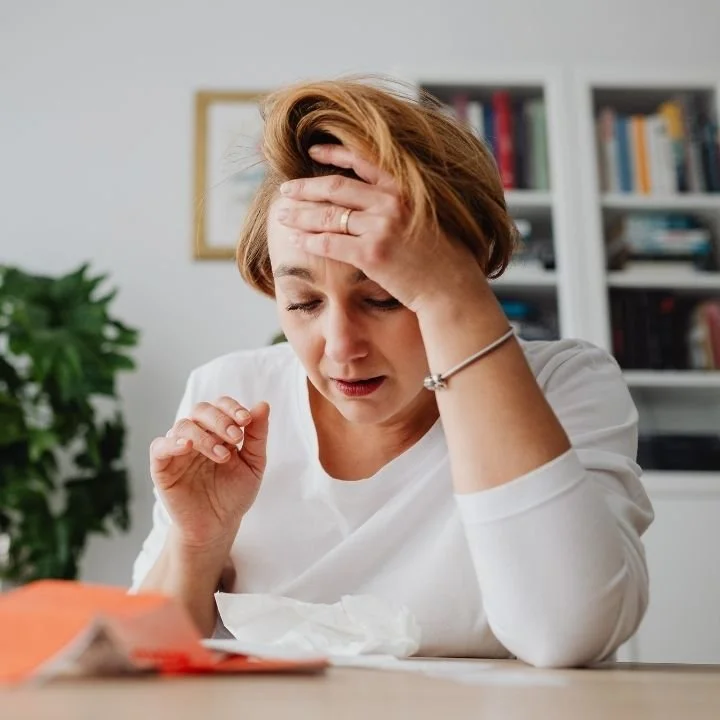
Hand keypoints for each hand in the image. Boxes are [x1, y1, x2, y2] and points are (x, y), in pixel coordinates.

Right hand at [149, 397, 269, 552]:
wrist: (219, 526)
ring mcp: (178, 450)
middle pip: (200, 410)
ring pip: (183, 426)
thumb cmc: (235, 493)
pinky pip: (159, 447)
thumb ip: (257, 435)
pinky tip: (187, 447)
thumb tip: (263, 404)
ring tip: (223, 456)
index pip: (220, 405)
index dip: (232, 408)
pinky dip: (171, 443)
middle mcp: (196, 435)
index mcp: (218, 431)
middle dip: (220, 420)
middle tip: (236, 437)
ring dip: (204, 436)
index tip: (247, 421)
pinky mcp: (162, 468)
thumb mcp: (254, 464)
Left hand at [276, 144, 484, 313]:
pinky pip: (330, 244)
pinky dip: (309, 241)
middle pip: (336, 188)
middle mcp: (391, 202)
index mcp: (405, 189)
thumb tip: (374, 199)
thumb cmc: (441, 258)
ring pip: (328, 216)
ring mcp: (381, 228)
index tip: (312, 152)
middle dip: (305, 188)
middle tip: (285, 190)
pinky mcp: (372, 254)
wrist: (452, 288)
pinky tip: (296, 241)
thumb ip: (401, 203)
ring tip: (282, 216)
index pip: (362, 161)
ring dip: (300, 215)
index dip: (333, 154)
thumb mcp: (426, 217)